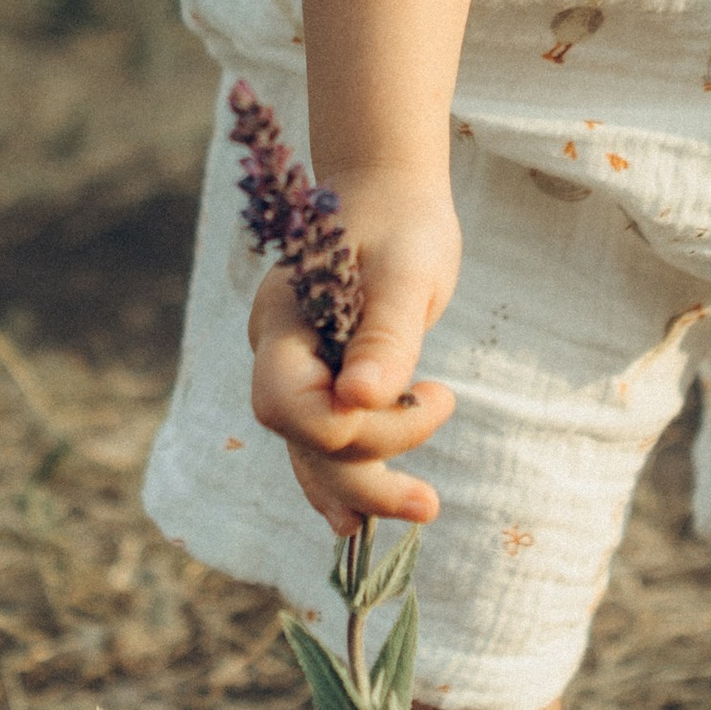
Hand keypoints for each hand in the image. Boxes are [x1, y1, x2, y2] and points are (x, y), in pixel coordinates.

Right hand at [250, 173, 461, 537]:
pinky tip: (358, 517)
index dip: (348, 426)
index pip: (290, 402)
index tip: (426, 396)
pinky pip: (322, 442)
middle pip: (303, 437)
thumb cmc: (401, 222)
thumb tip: (363, 399)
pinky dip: (343, 477)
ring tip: (422, 509)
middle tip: (431, 495)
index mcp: (285, 319)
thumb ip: (385, 335)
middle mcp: (279, 352)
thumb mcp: (406, 270)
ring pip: (312, 449)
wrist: (390, 192)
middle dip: (365, 471)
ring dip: (361, 486)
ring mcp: (297, 370)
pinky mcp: (324, 381)